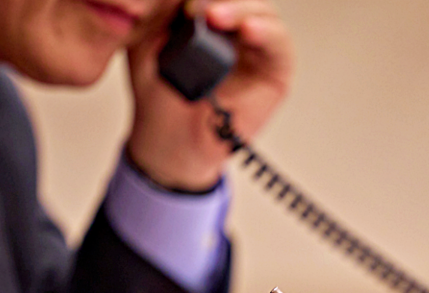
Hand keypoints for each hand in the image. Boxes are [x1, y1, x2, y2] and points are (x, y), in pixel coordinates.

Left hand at [126, 0, 293, 189]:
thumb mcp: (148, 42)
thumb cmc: (158, 97)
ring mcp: (258, 49)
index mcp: (210, 18)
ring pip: (262, 12)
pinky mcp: (275, 72)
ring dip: (241, 9)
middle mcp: (237, 29)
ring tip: (215, 16)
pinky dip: (266, 32)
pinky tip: (248, 31)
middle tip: (196, 5)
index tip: (183, 1)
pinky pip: (280, 44)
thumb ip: (165, 12)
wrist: (168, 143)